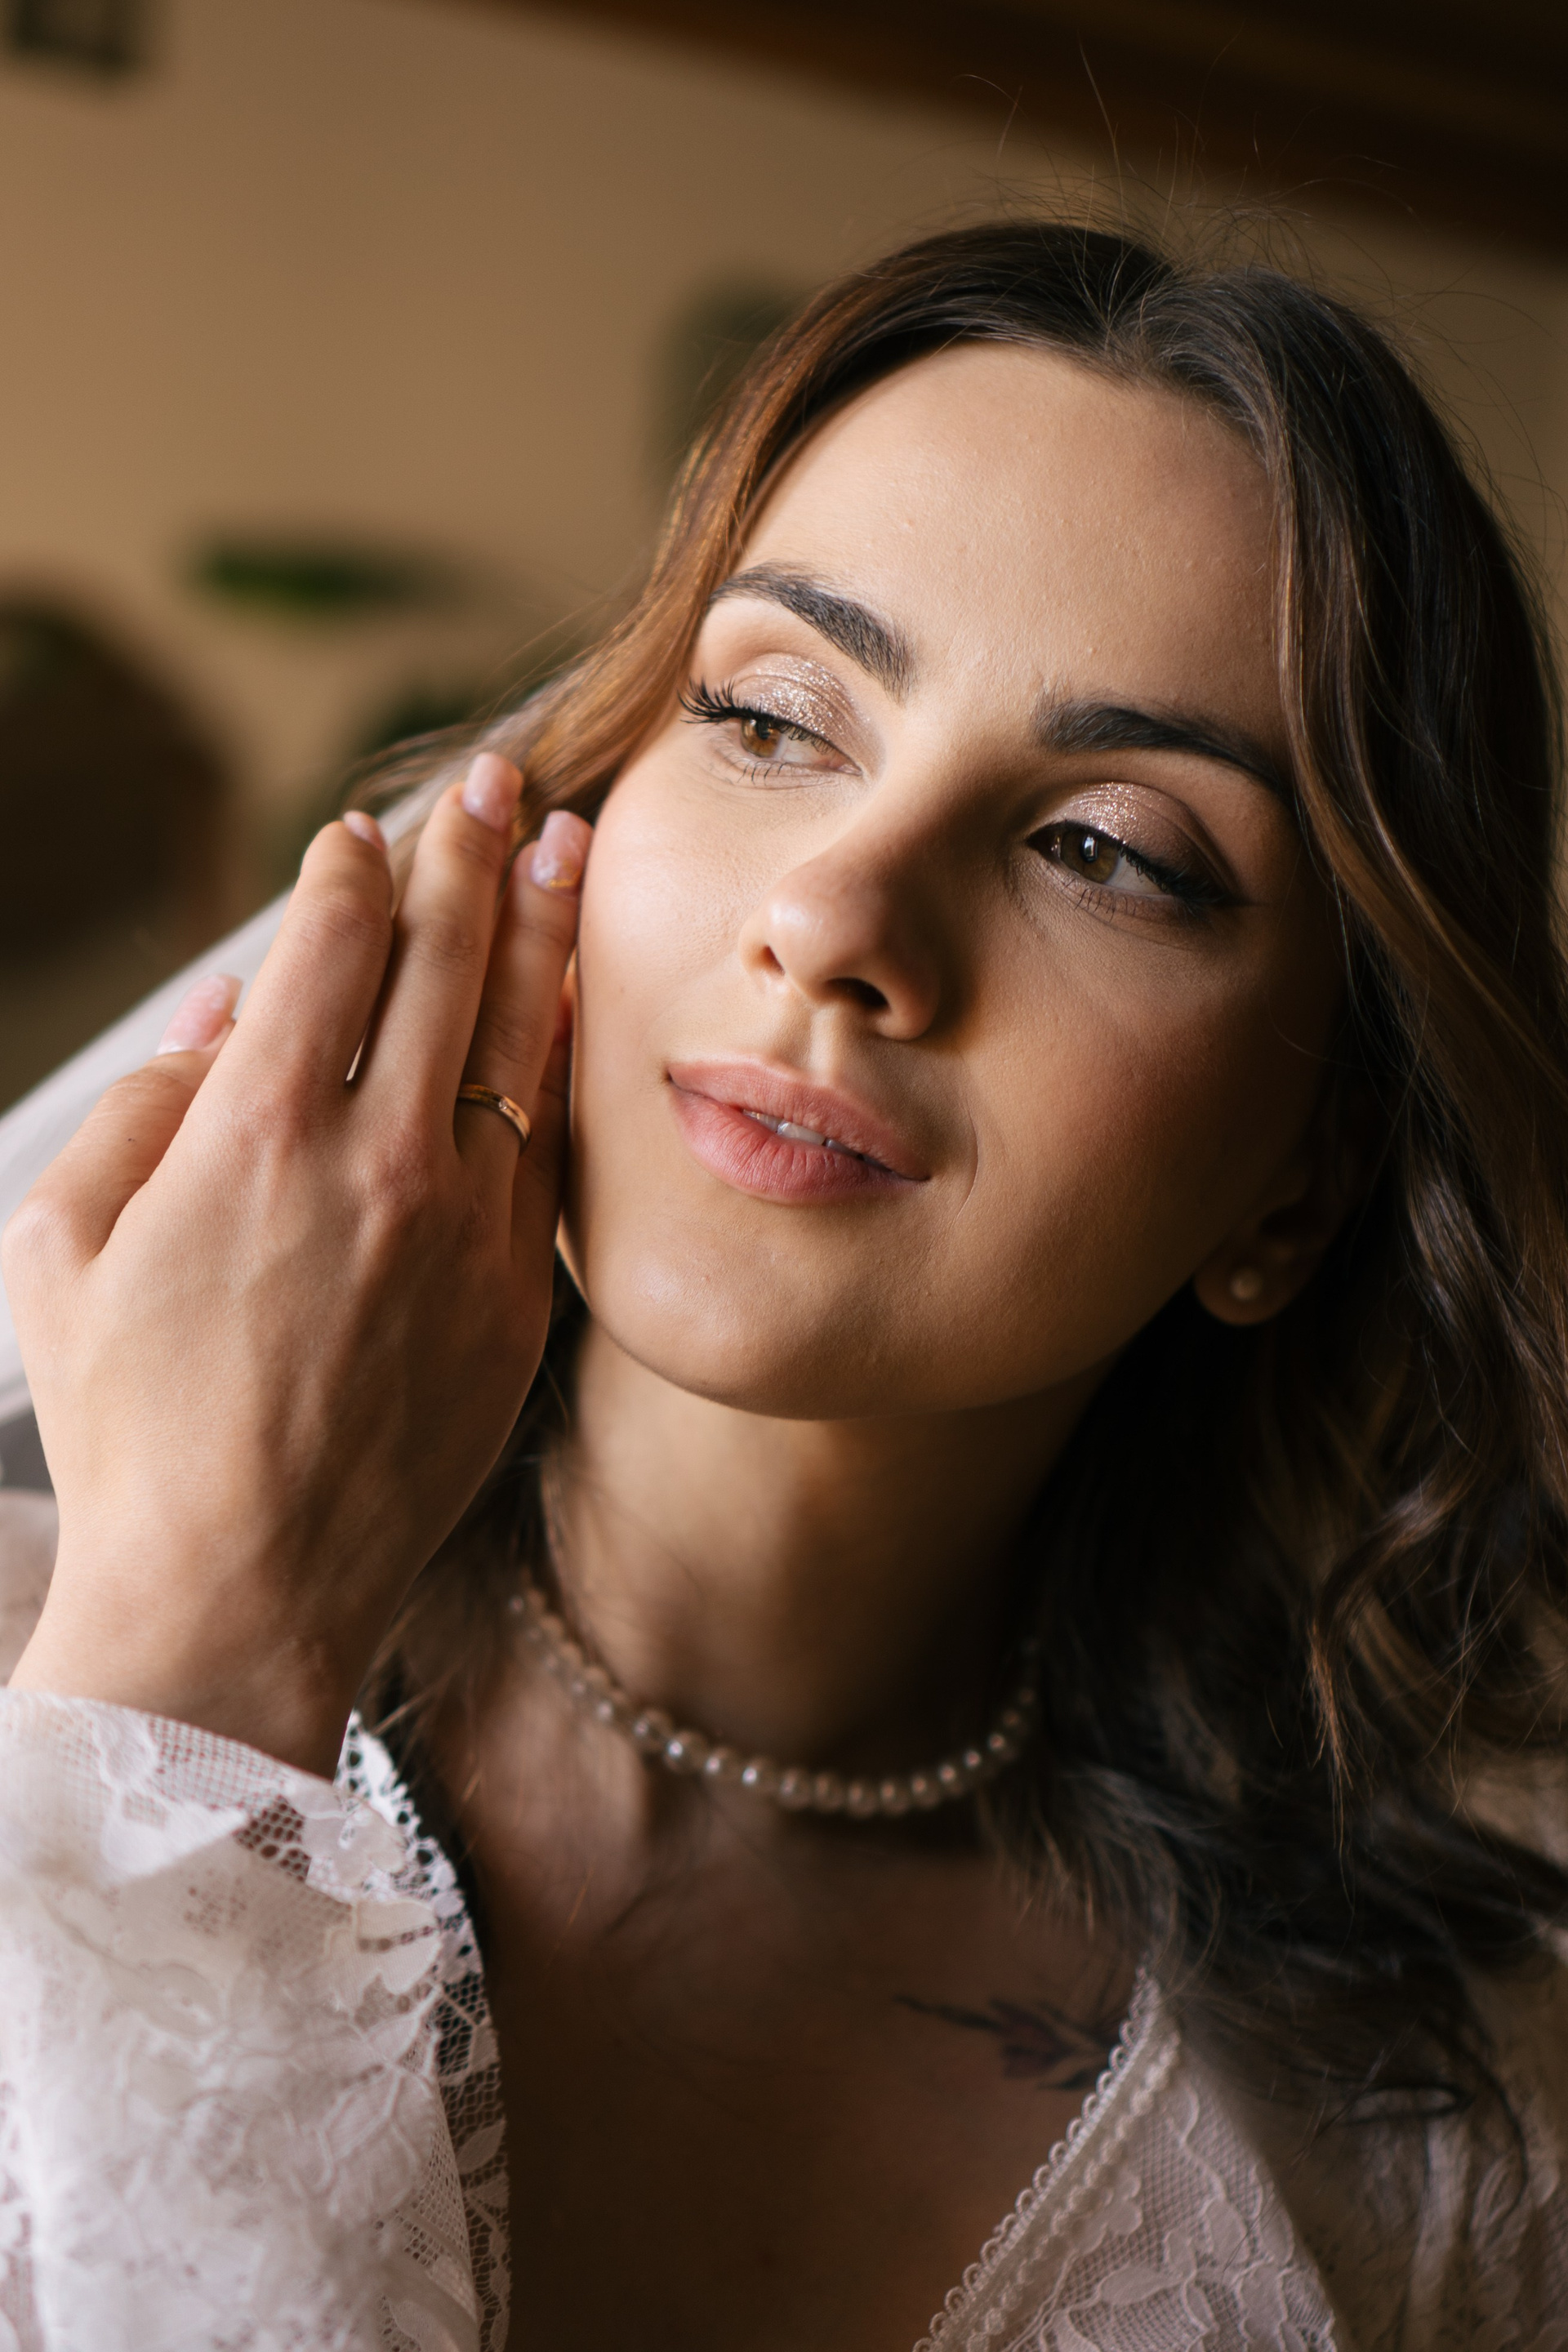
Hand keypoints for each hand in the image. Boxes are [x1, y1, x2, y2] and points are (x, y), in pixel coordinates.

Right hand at [4, 756, 588, 1774]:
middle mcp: (379, 1160)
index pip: (326, 948)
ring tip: (572, 845)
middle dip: (472, 851)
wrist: (241, 1589)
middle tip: (499, 779)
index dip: (348, 871)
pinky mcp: (520, 1296)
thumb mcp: (63, 1251)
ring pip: (522, 1038)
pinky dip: (564, 1060)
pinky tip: (576, 1006)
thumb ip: (142, 1104)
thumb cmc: (129, 1426)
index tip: (361, 832)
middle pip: (445, 961)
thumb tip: (223, 1006)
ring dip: (547, 928)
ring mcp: (466, 1228)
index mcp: (256, 1133)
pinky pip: (552, 1147)